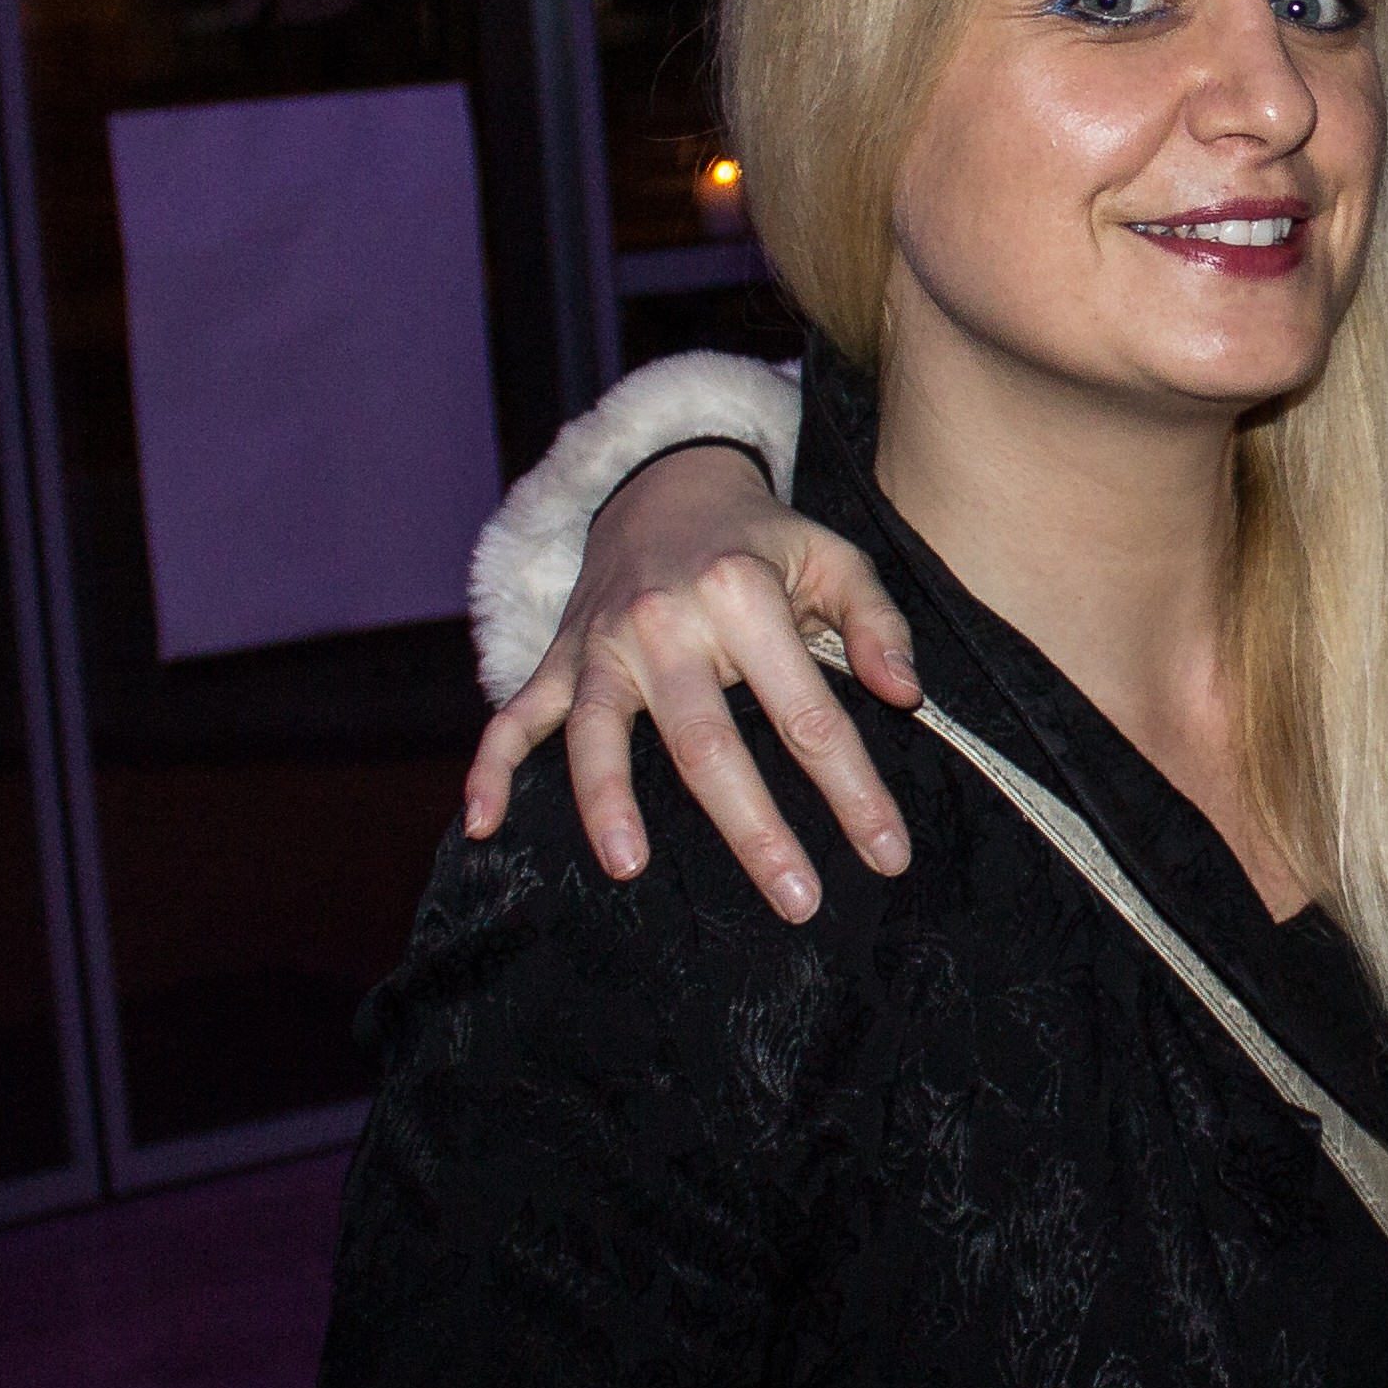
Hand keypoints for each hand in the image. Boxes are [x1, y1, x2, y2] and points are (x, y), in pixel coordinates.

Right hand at [461, 445, 921, 913]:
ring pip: (599, 732)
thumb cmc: (762, 542)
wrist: (665, 487)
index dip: (853, 791)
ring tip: (629, 869)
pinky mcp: (559, 659)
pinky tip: (483, 826)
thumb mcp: (835, 559)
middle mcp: (664, 621)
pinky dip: (491, 770)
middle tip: (796, 900)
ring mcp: (602, 644)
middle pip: (706, 741)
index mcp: (742, 594)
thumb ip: (877, 625)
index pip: (807, 713)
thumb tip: (905, 696)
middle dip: (753, 829)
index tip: (887, 855)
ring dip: (607, 803)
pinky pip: (514, 717)